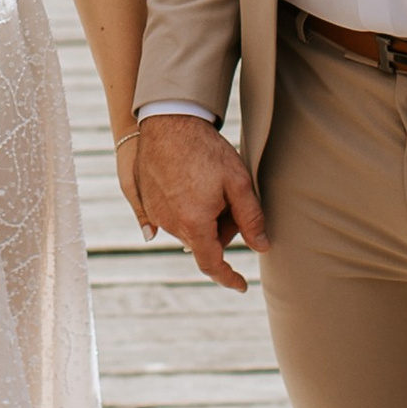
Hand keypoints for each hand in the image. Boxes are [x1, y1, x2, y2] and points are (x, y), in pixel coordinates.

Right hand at [132, 115, 267, 294]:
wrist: (168, 121)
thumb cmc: (205, 149)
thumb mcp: (238, 182)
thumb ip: (251, 219)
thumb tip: (261, 247)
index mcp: (194, 223)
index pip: (212, 265)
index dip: (229, 278)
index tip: (242, 286)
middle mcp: (170, 224)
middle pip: (204, 243)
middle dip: (223, 230)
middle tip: (233, 200)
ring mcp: (155, 213)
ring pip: (189, 229)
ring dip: (205, 218)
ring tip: (212, 185)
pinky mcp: (146, 201)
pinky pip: (173, 217)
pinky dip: (188, 209)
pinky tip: (195, 182)